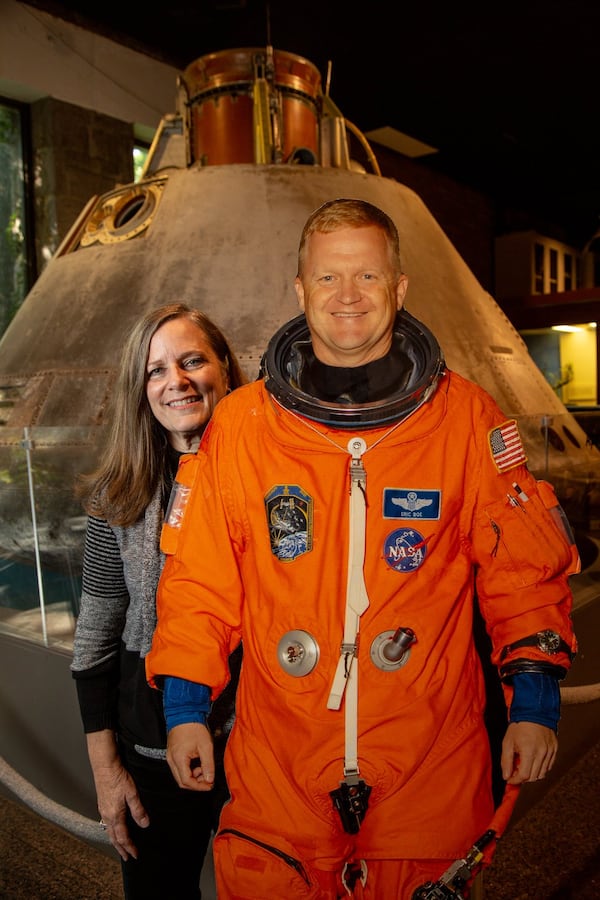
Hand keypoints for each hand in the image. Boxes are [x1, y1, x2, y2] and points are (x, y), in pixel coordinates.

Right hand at [86, 730, 148, 861]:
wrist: (104, 765)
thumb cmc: (118, 777)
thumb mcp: (132, 793)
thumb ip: (138, 810)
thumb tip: (145, 824)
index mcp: (115, 815)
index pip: (123, 837)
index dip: (129, 847)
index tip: (135, 855)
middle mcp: (107, 815)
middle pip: (113, 838)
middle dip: (121, 848)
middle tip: (127, 857)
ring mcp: (103, 809)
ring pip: (109, 831)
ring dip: (115, 841)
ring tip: (120, 846)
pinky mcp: (102, 804)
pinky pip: (106, 823)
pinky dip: (111, 831)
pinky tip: (114, 827)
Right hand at [166, 722, 214, 790]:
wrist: (185, 713)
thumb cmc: (194, 727)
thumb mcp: (205, 746)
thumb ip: (208, 765)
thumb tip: (210, 779)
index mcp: (179, 759)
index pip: (187, 781)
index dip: (199, 786)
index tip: (209, 785)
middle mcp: (171, 759)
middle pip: (181, 782)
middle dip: (196, 784)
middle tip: (208, 781)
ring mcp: (170, 757)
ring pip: (179, 776)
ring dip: (192, 777)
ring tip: (204, 770)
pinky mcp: (172, 753)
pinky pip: (178, 768)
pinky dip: (188, 770)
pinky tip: (197, 765)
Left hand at [501, 721, 557, 784]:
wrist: (534, 711)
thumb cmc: (519, 725)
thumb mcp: (507, 742)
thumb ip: (506, 761)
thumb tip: (506, 776)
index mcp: (529, 751)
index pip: (524, 776)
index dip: (515, 780)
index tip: (509, 779)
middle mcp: (542, 753)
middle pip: (534, 777)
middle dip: (523, 778)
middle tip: (515, 771)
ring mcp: (550, 752)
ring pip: (542, 773)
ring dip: (532, 774)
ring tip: (523, 764)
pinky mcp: (554, 749)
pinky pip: (549, 766)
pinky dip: (540, 768)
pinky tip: (532, 761)